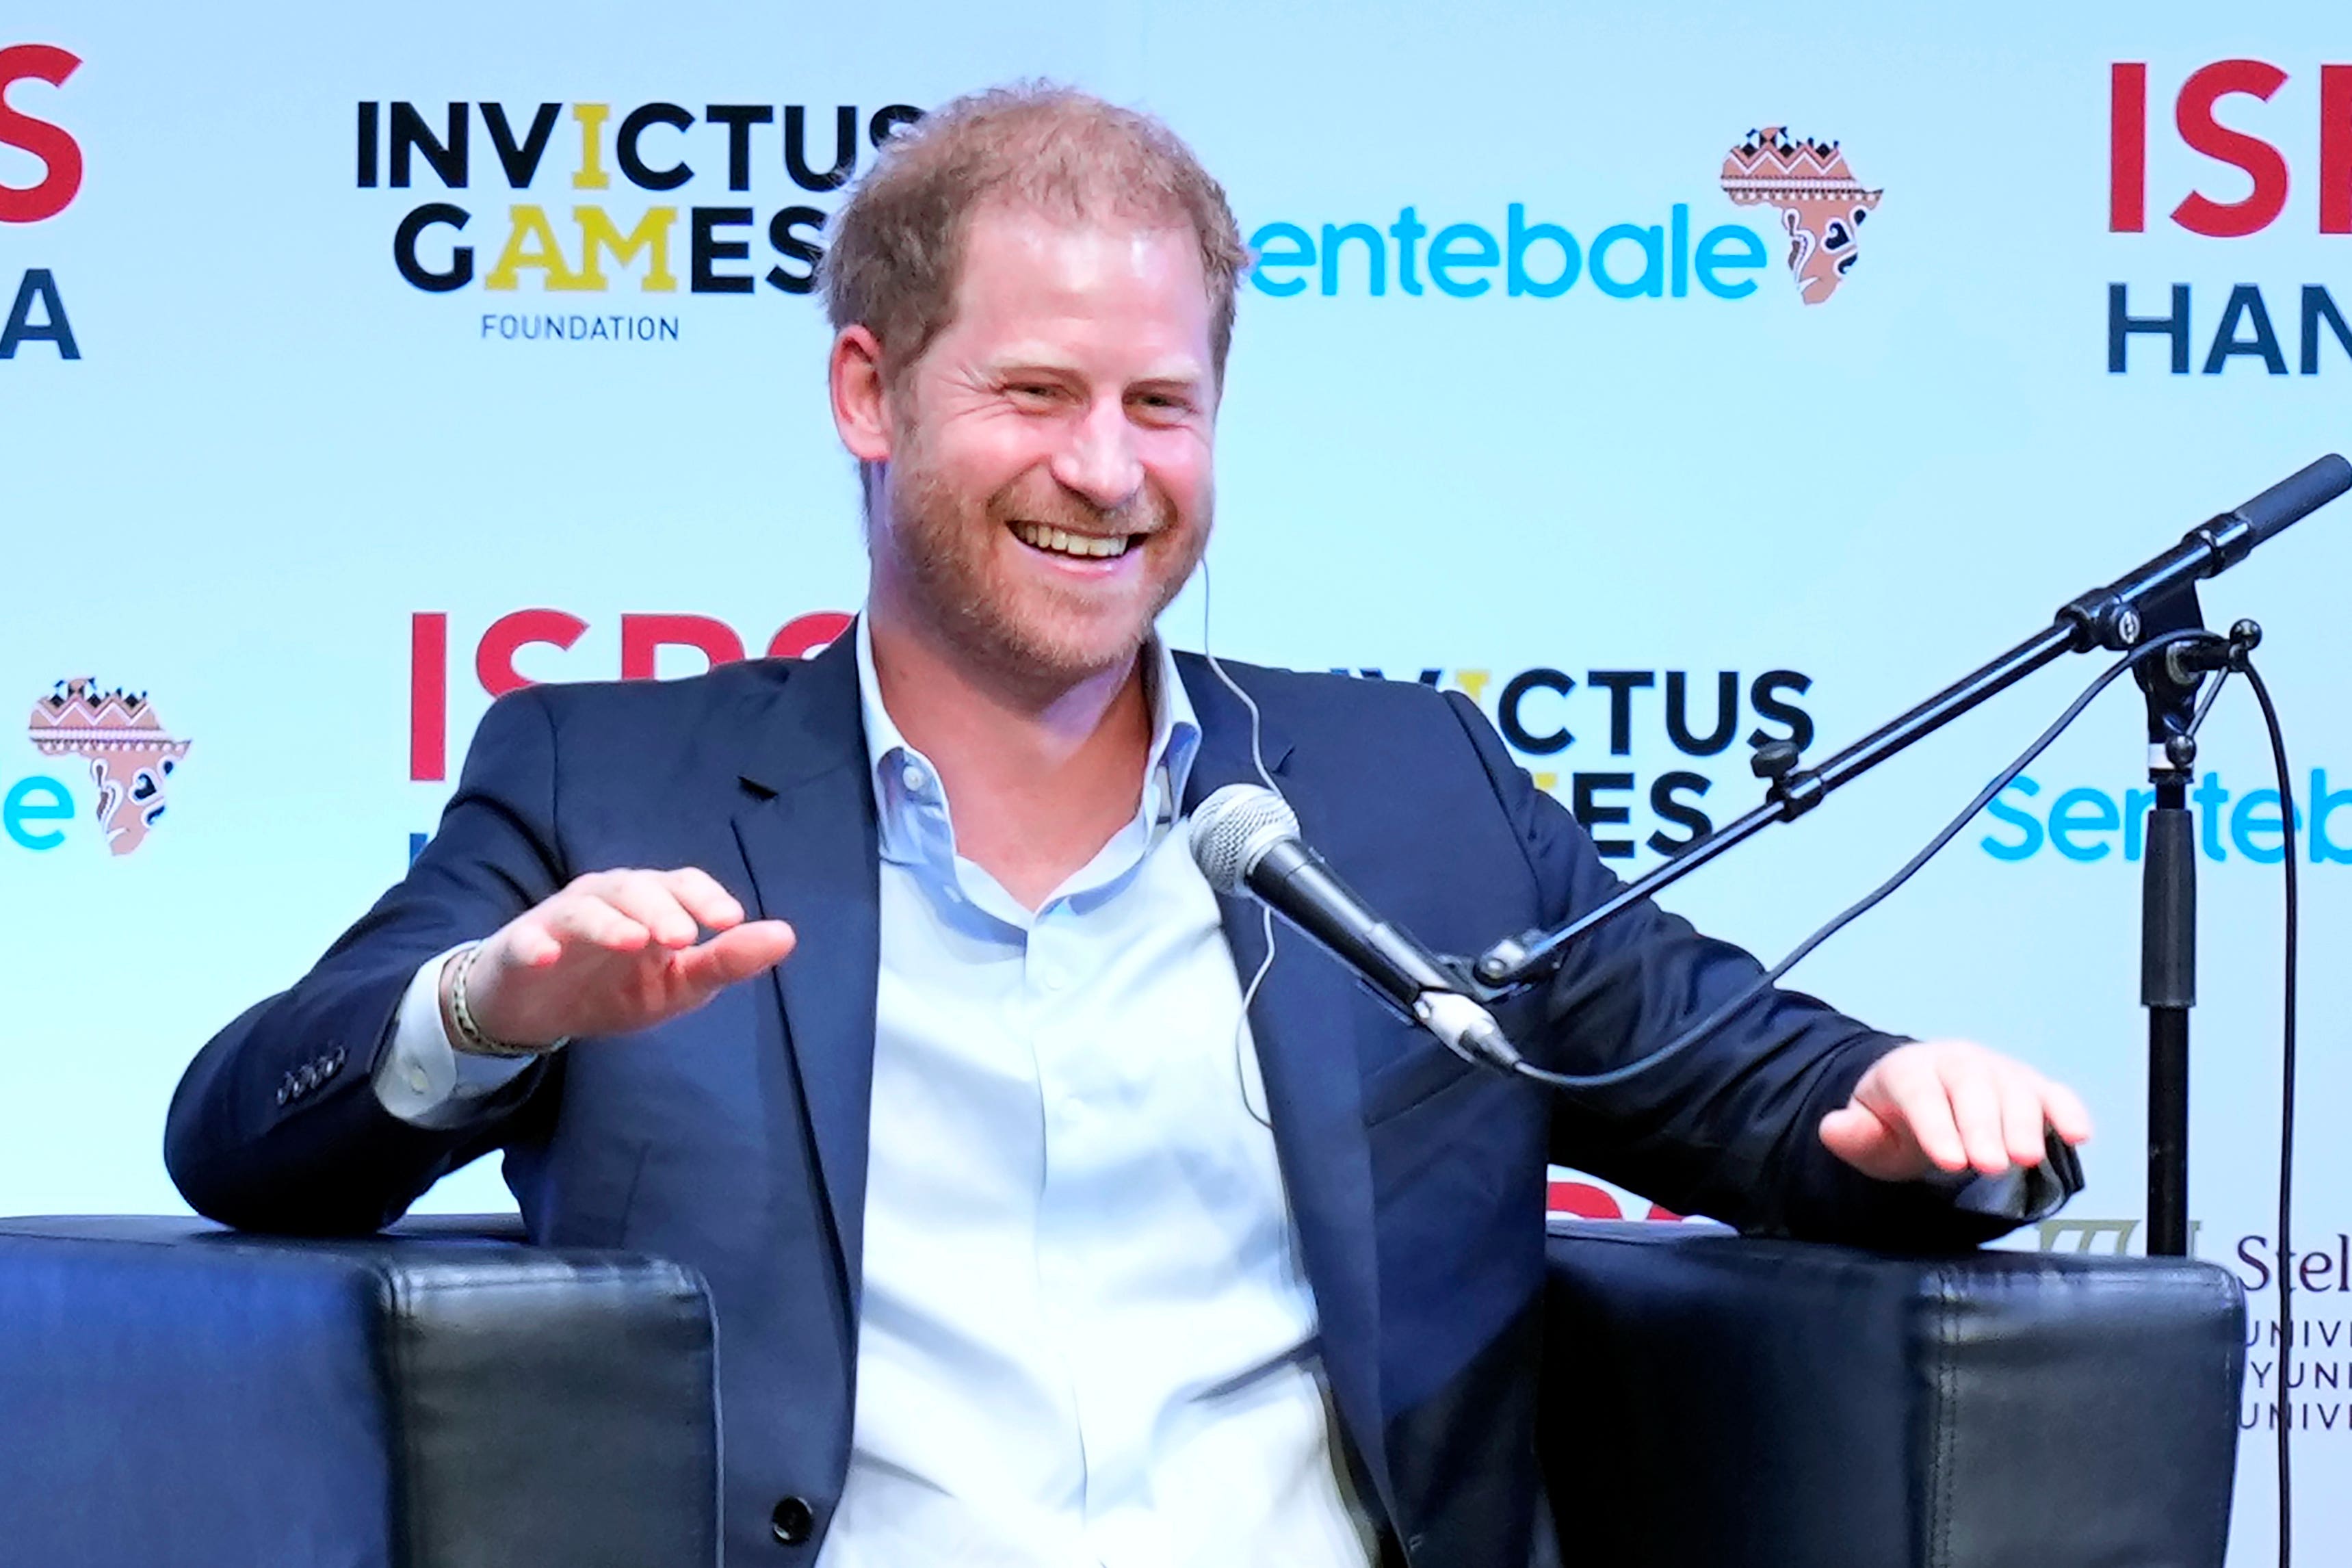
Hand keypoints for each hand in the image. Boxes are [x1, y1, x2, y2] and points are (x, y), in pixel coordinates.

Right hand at [443, 867, 796, 1050]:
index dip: (704, 897)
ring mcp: (560, 920)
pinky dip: (535, 944)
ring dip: (609, 921)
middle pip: (635, 888)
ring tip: (633, 940)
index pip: (680, 884)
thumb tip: (786, 936)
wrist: (534, 1009)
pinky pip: (526, 940)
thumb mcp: (676, 985)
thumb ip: (726, 961)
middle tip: (683, 937)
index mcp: (649, 903)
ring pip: (585, 908)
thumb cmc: (611, 987)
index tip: (730, 920)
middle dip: (661, 908)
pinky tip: (546, 956)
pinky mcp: (519, 947)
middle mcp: (606, 900)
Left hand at [1818, 1039, 2092, 1182]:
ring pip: (2014, 1089)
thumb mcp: (1866, 1134)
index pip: (1920, 1093)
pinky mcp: (2030, 1086)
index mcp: (1909, 1071)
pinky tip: (2079, 1135)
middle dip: (1983, 1126)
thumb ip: (1853, 1135)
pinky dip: (2068, 1110)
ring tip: (2026, 1159)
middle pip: (1972, 1088)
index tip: (1950, 1161)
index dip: (1935, 1126)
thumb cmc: (1894, 1122)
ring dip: (2024, 1123)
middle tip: (1991, 1165)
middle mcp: (1956, 1063)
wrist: (1921, 1097)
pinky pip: (2052, 1092)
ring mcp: (1996, 1071)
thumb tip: (1833, 1127)